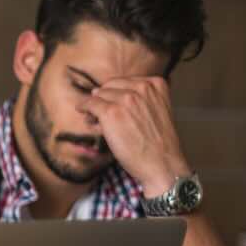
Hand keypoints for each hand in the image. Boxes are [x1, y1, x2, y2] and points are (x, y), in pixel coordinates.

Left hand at [78, 76, 191, 195]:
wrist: (161, 163)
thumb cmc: (157, 143)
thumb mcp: (156, 111)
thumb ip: (138, 100)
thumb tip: (96, 92)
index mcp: (156, 84)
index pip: (124, 82)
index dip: (114, 95)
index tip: (112, 107)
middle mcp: (142, 87)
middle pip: (109, 87)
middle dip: (103, 100)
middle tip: (100, 116)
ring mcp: (126, 99)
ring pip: (99, 95)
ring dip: (94, 107)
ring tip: (97, 122)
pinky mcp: (111, 112)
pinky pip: (90, 104)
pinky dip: (84, 108)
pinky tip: (84, 114)